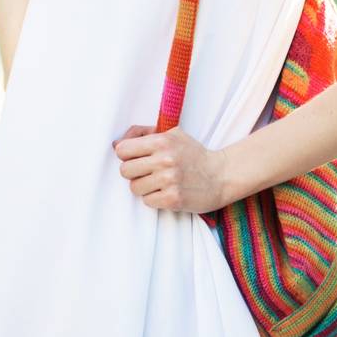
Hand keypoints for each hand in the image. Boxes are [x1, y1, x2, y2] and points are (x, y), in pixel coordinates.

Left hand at [111, 124, 229, 213]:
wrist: (221, 176)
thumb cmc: (193, 154)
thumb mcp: (172, 134)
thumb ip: (143, 134)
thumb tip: (115, 144)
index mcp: (162, 141)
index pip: (122, 150)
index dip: (127, 155)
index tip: (136, 158)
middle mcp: (164, 160)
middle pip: (125, 171)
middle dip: (134, 172)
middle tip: (148, 172)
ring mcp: (169, 181)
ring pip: (134, 188)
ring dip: (144, 187)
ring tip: (159, 183)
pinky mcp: (174, 199)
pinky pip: (147, 201)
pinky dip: (154, 199)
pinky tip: (166, 192)